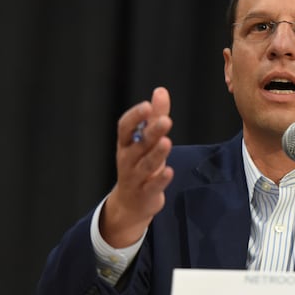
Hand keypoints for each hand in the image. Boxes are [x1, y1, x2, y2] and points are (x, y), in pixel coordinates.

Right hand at [100, 87, 174, 247]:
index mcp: (125, 144)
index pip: (125, 128)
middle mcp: (127, 159)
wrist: (131, 203)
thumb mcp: (146, 140)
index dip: (135, 116)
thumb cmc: (140, 163)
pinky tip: (169, 171)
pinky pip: (151, 186)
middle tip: (166, 120)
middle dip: (151, 132)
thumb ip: (155, 116)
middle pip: (138, 145)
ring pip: (145, 165)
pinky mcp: (145, 194)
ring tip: (167, 142)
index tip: (147, 105)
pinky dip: (160, 180)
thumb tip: (161, 90)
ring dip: (156, 154)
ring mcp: (135, 178)